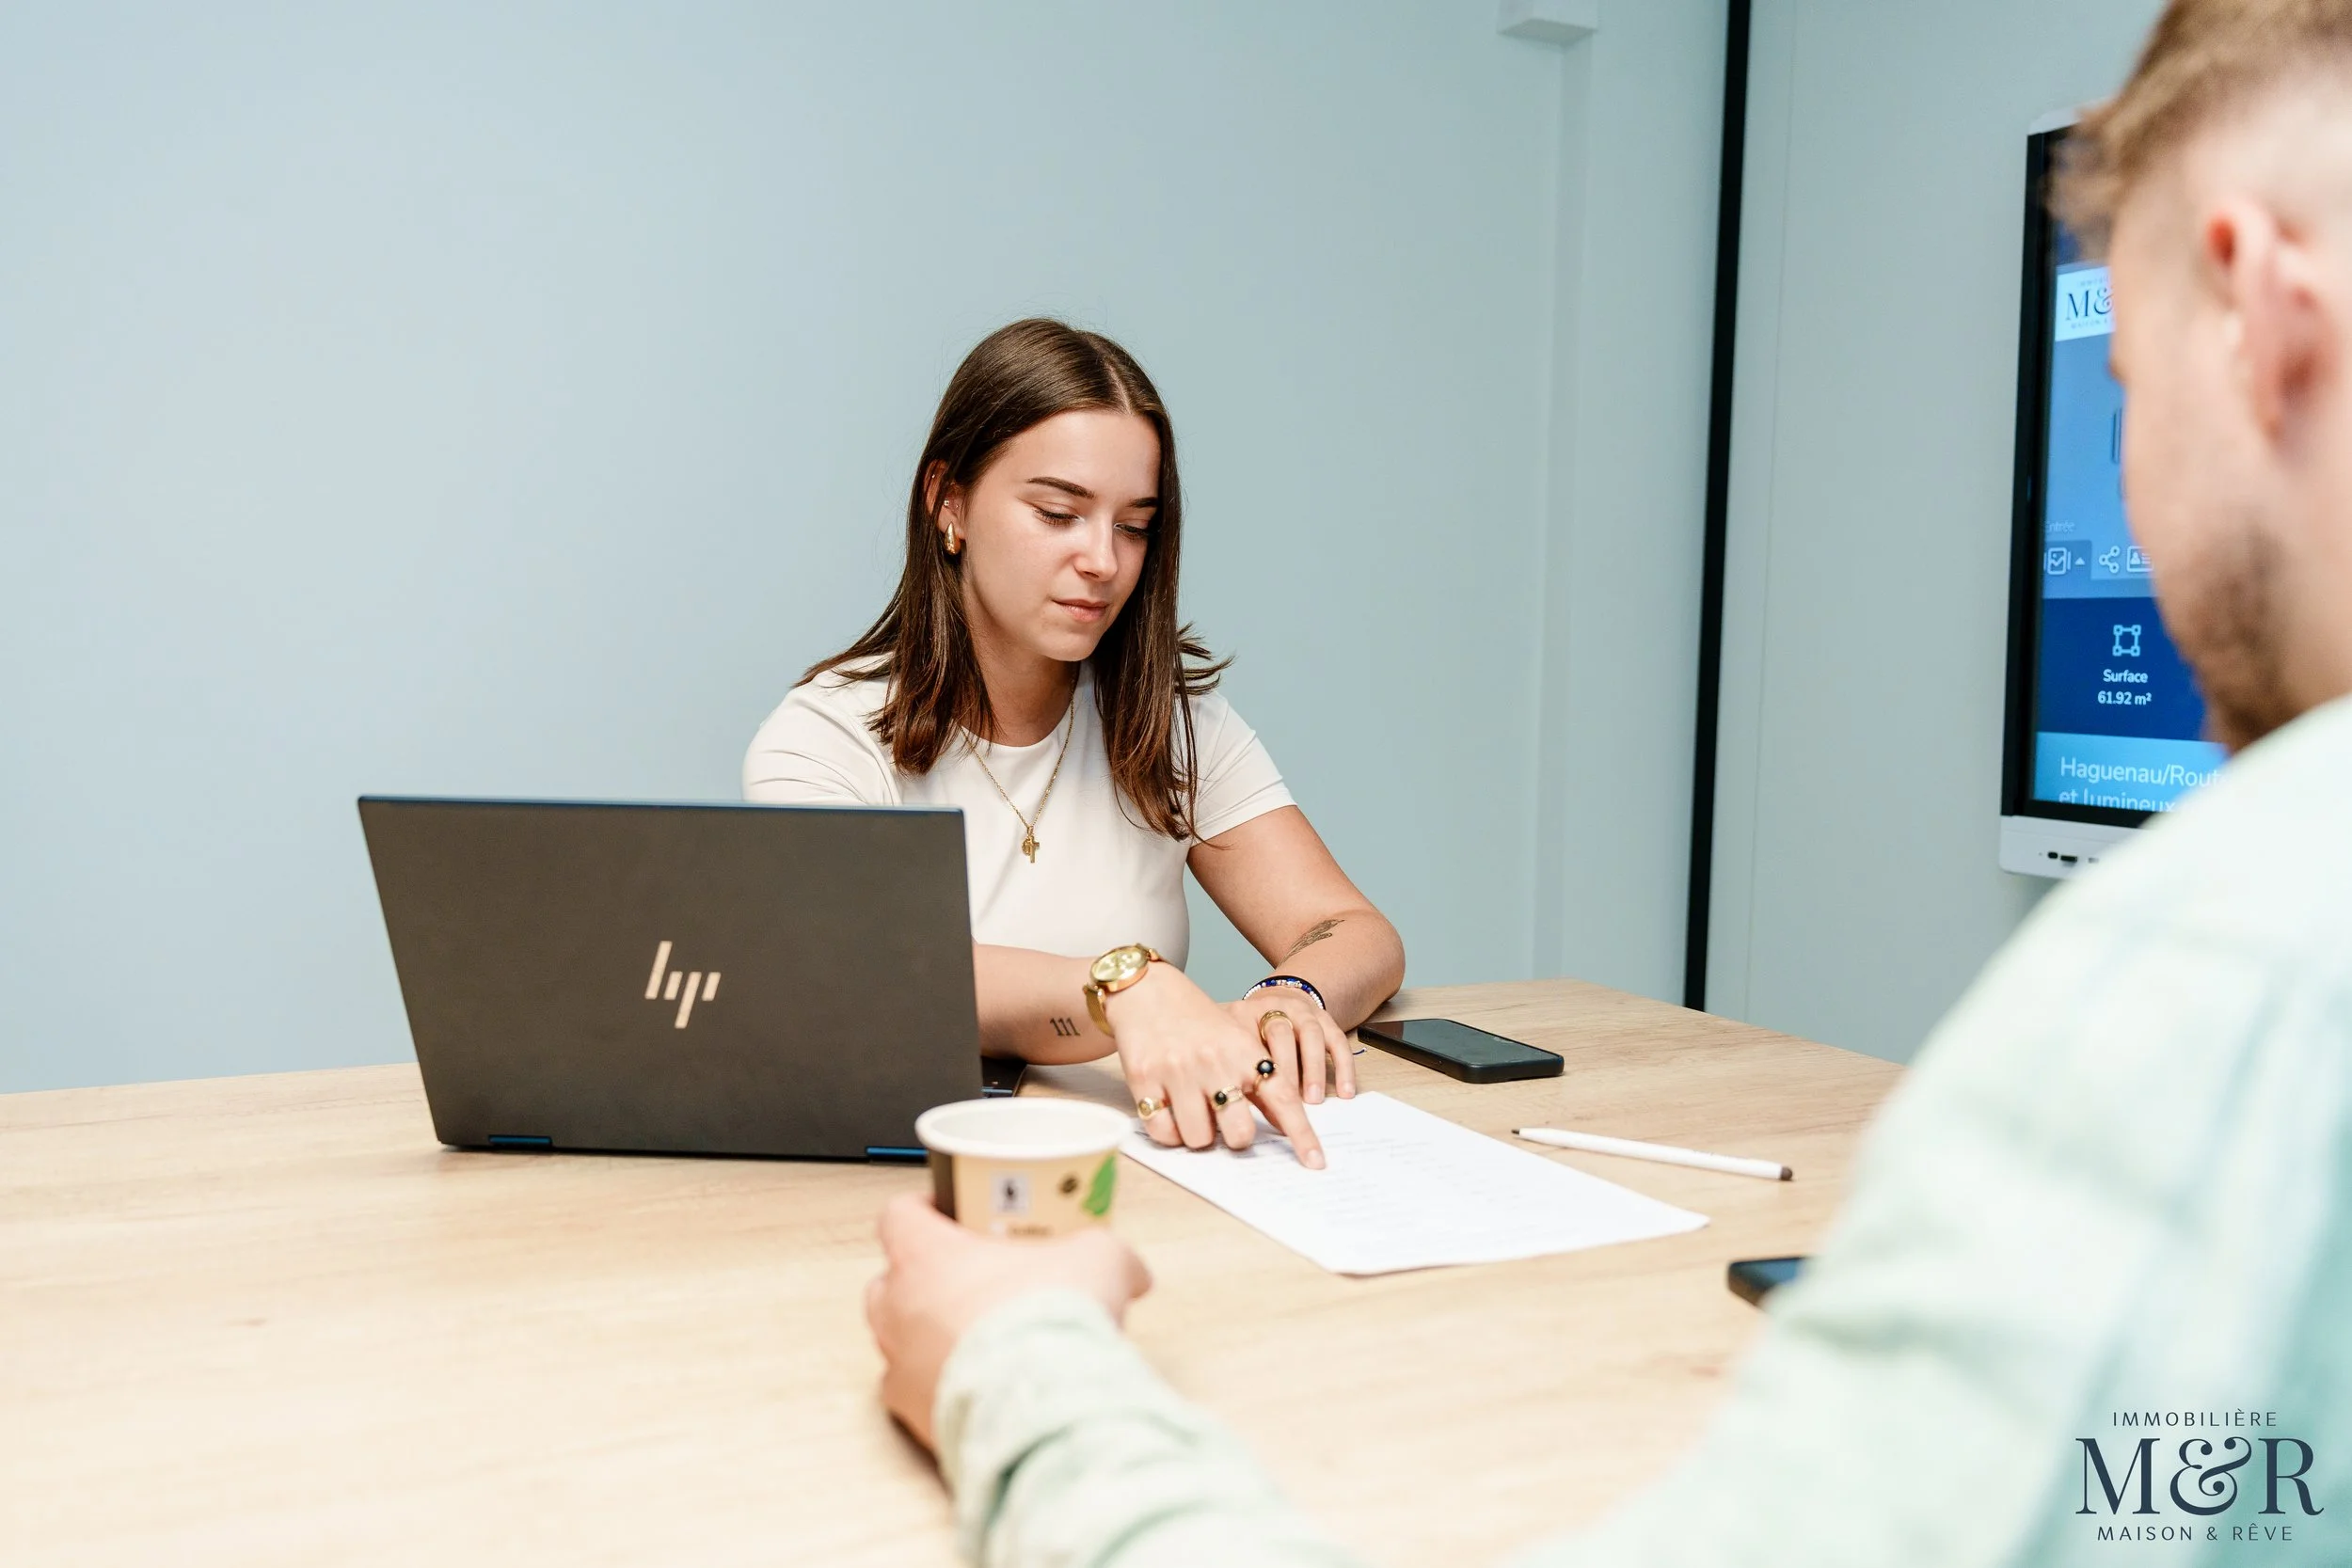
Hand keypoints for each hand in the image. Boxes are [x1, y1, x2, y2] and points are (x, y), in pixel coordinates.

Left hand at [863, 1192, 1152, 1449]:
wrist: (1041, 1402)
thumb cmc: (1046, 1323)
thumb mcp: (1098, 1259)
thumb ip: (1108, 1254)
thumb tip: (1131, 1270)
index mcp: (927, 1256)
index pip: (899, 1215)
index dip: (923, 1209)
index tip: (950, 1211)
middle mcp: (901, 1309)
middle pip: (890, 1278)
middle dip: (924, 1275)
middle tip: (971, 1272)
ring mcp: (901, 1366)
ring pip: (895, 1338)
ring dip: (926, 1331)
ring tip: (974, 1331)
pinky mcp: (913, 1415)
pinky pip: (913, 1393)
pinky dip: (937, 1385)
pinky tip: (974, 1382)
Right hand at [1103, 964, 1327, 1167]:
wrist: (1147, 989)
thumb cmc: (1197, 1021)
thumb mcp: (1237, 1041)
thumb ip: (1260, 1080)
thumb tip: (1284, 1123)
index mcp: (1244, 1051)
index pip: (1282, 1099)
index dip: (1301, 1134)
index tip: (1315, 1162)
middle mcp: (1214, 1062)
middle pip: (1239, 1133)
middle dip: (1235, 1138)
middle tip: (1225, 1123)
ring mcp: (1178, 1071)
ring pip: (1199, 1138)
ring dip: (1198, 1135)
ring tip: (1192, 1112)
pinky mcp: (1145, 1079)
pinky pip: (1163, 1131)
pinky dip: (1169, 1132)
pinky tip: (1168, 1110)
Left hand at [1225, 991, 1355, 1105]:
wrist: (1278, 999)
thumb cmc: (1252, 1033)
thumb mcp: (1238, 1049)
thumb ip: (1243, 1078)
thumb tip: (1246, 1120)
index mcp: (1245, 1014)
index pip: (1247, 1040)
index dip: (1253, 1072)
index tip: (1260, 1102)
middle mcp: (1275, 1008)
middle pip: (1280, 1034)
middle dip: (1286, 1070)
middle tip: (1288, 1102)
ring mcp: (1302, 1011)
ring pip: (1311, 1035)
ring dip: (1314, 1069)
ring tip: (1314, 1099)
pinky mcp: (1325, 1018)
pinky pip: (1338, 1040)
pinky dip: (1343, 1067)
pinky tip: (1345, 1090)